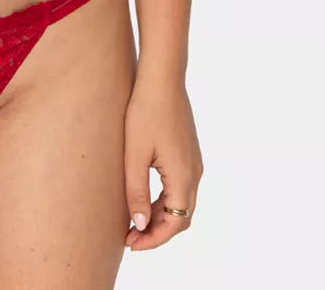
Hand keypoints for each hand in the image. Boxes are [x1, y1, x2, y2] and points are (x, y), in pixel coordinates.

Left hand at [123, 75, 202, 250]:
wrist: (162, 80)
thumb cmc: (144, 112)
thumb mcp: (134, 154)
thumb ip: (136, 190)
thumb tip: (139, 224)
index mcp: (183, 176)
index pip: (174, 222)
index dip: (154, 238)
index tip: (131, 244)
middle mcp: (194, 173)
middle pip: (180, 216)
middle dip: (156, 231)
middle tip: (130, 238)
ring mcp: (193, 162)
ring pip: (180, 202)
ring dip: (159, 216)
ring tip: (132, 222)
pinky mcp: (187, 152)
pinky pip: (179, 186)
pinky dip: (163, 200)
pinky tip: (142, 198)